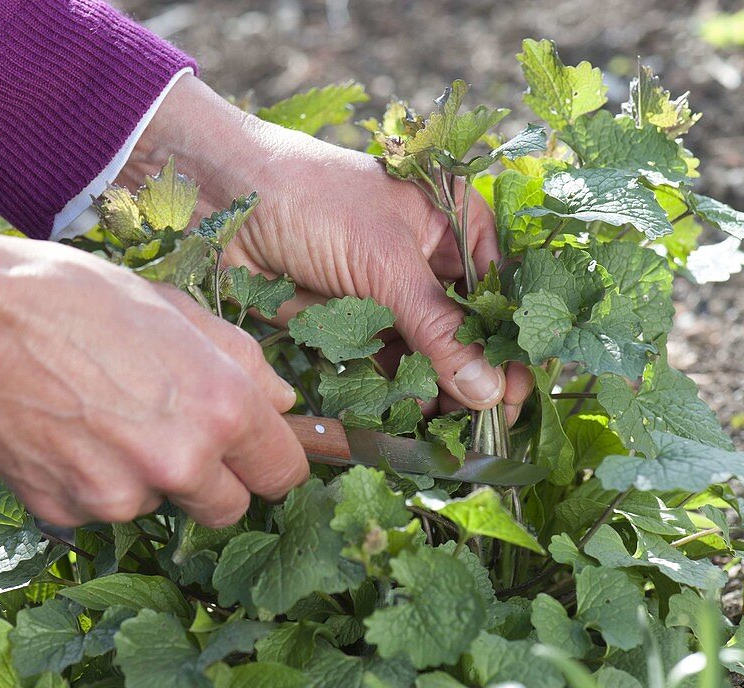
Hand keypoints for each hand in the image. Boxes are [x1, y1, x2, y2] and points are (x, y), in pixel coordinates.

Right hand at [0, 228, 308, 527]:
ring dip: (145, 476)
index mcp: (222, 408)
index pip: (283, 473)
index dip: (271, 462)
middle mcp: (180, 462)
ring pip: (158, 505)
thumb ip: (241, 360)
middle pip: (228, 509)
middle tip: (176, 433)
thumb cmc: (76, 298)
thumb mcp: (175, 309)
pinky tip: (66, 431)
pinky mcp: (67, 512)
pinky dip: (91, 481)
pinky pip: (98, 509)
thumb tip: (282, 401)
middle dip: (214, 481)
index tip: (257, 456)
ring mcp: (120, 495)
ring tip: (103, 414)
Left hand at [122, 76, 533, 418]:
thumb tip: (490, 390)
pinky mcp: (353, 329)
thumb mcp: (385, 259)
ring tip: (452, 430)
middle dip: (478, 377)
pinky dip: (398, 395)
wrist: (222, 200)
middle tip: (488, 426)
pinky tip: (411, 417)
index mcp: (455, 226)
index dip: (513, 343)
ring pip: (431, 359)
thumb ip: (437, 327)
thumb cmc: (312, 202)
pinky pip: (387, 371)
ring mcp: (391, 299)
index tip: (521, 393)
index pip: (501, 293)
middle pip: (470, 332)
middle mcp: (430, 264)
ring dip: (440, 393)